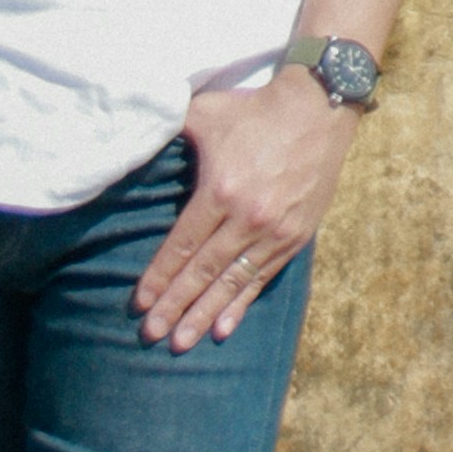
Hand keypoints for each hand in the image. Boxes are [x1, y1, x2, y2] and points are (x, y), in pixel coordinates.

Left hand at [139, 75, 347, 345]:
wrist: (318, 110)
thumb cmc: (254, 109)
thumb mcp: (204, 112)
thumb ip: (169, 129)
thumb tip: (134, 134)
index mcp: (220, 189)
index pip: (184, 244)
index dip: (160, 275)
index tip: (139, 301)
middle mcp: (247, 218)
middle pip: (204, 271)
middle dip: (175, 306)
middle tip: (150, 334)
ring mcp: (274, 232)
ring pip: (232, 283)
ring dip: (204, 316)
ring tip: (180, 342)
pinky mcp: (295, 238)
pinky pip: (262, 279)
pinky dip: (241, 306)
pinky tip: (222, 330)